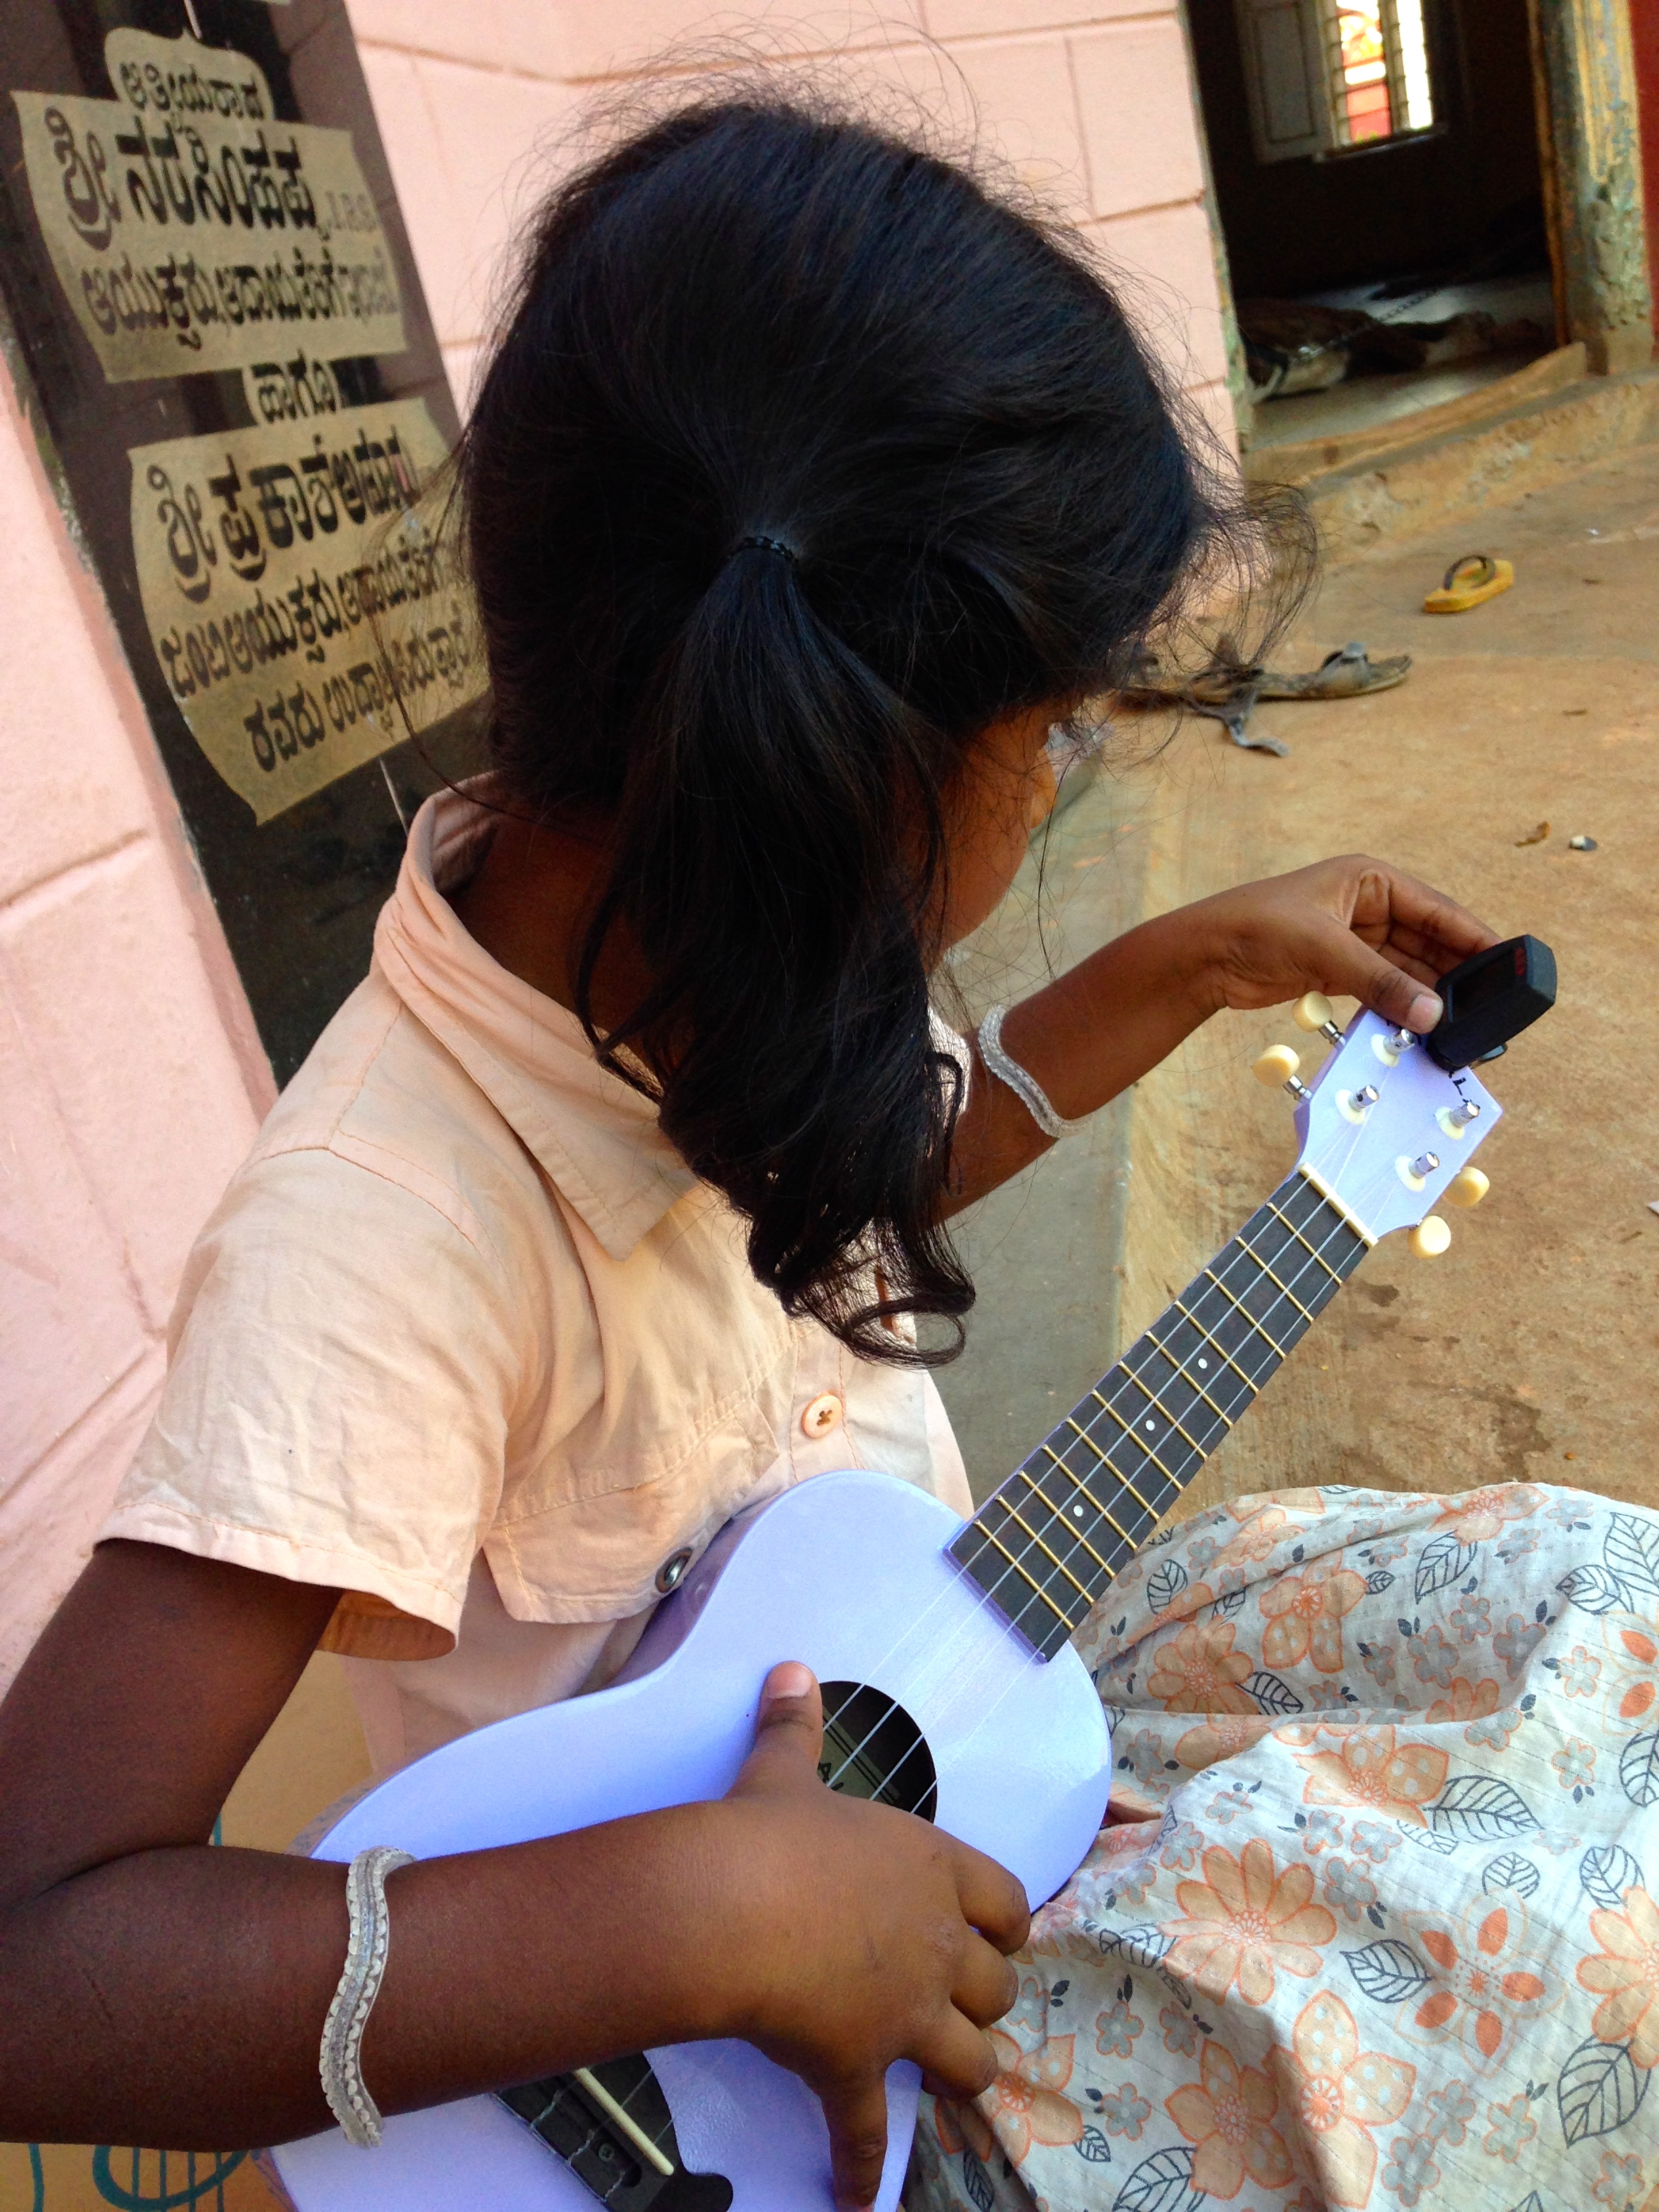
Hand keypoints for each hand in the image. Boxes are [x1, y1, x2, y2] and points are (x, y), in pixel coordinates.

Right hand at [708, 1663, 1028, 2208]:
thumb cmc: (766, 1833)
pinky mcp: (856, 2064)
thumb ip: (795, 1725)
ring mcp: (903, 2011)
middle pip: (996, 1986)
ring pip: (970, 2059)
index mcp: (931, 1868)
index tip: (992, 1933)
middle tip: (960, 2004)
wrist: (730, 1906)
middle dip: (984, 1999)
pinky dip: (863, 2168)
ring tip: (945, 2079)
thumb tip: (790, 1669)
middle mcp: (935, 1942)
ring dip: (961, 2072)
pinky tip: (858, 2196)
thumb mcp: (785, 1772)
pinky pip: (866, 2130)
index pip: (1006, 1899)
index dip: (1003, 1921)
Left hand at [1180, 854, 1499, 1034]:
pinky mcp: (1339, 971)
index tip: (1507, 963)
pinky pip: (1385, 989)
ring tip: (1463, 1026)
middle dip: (1456, 975)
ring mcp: (1354, 940)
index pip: (1437, 909)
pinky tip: (1424, 1028)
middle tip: (1491, 1007)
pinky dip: (1402, 1008)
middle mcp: (1368, 906)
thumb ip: (1381, 982)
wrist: (1203, 955)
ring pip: (1407, 971)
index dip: (1474, 938)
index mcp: (1370, 881)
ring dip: (1429, 998)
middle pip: (1428, 942)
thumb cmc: (1256, 928)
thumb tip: (1432, 1015)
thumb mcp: (1324, 950)